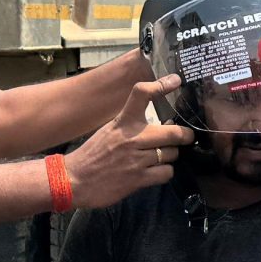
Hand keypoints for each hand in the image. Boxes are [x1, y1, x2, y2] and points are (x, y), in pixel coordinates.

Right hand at [63, 77, 190, 208]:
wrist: (74, 180)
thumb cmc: (92, 155)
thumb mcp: (109, 130)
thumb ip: (131, 125)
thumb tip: (158, 125)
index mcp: (123, 122)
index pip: (141, 94)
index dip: (161, 85)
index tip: (175, 80)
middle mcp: (132, 137)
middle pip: (172, 132)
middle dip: (184, 136)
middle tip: (186, 137)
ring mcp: (136, 159)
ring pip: (171, 154)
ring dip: (170, 156)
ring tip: (161, 158)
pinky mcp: (138, 179)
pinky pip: (166, 173)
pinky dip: (164, 172)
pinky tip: (156, 172)